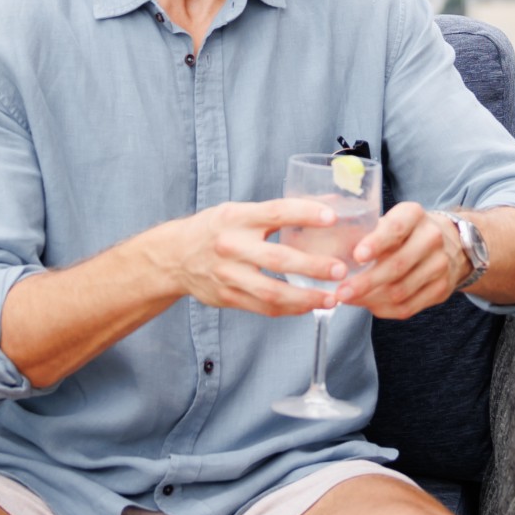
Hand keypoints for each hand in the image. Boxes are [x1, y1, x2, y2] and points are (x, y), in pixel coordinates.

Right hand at [170, 197, 360, 317]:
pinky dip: (290, 309)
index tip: (332, 217)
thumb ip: (278, 212)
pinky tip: (309, 306)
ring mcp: (228, 275)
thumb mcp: (240, 211)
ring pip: (272, 292)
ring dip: (306, 298)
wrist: (174, 256)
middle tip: (341, 270)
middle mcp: (231, 246)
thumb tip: (328, 205)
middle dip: (313, 267)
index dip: (305, 214)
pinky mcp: (228, 297)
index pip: (275, 212)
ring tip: (332, 299)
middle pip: (278, 259)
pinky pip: (264, 308)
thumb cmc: (216, 229)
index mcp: (237, 217)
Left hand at [335, 202, 473, 319]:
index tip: (357, 256)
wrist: (449, 244)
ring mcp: (439, 265)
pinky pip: (408, 307)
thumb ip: (364, 232)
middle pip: (397, 265)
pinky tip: (367, 305)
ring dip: (370, 299)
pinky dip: (383, 309)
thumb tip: (327, 252)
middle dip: (365, 282)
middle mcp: (431, 238)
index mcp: (414, 215)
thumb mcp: (388, 221)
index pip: (396, 228)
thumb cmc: (403, 233)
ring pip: (400, 291)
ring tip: (348, 299)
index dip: (376, 243)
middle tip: (340, 292)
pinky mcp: (441, 289)